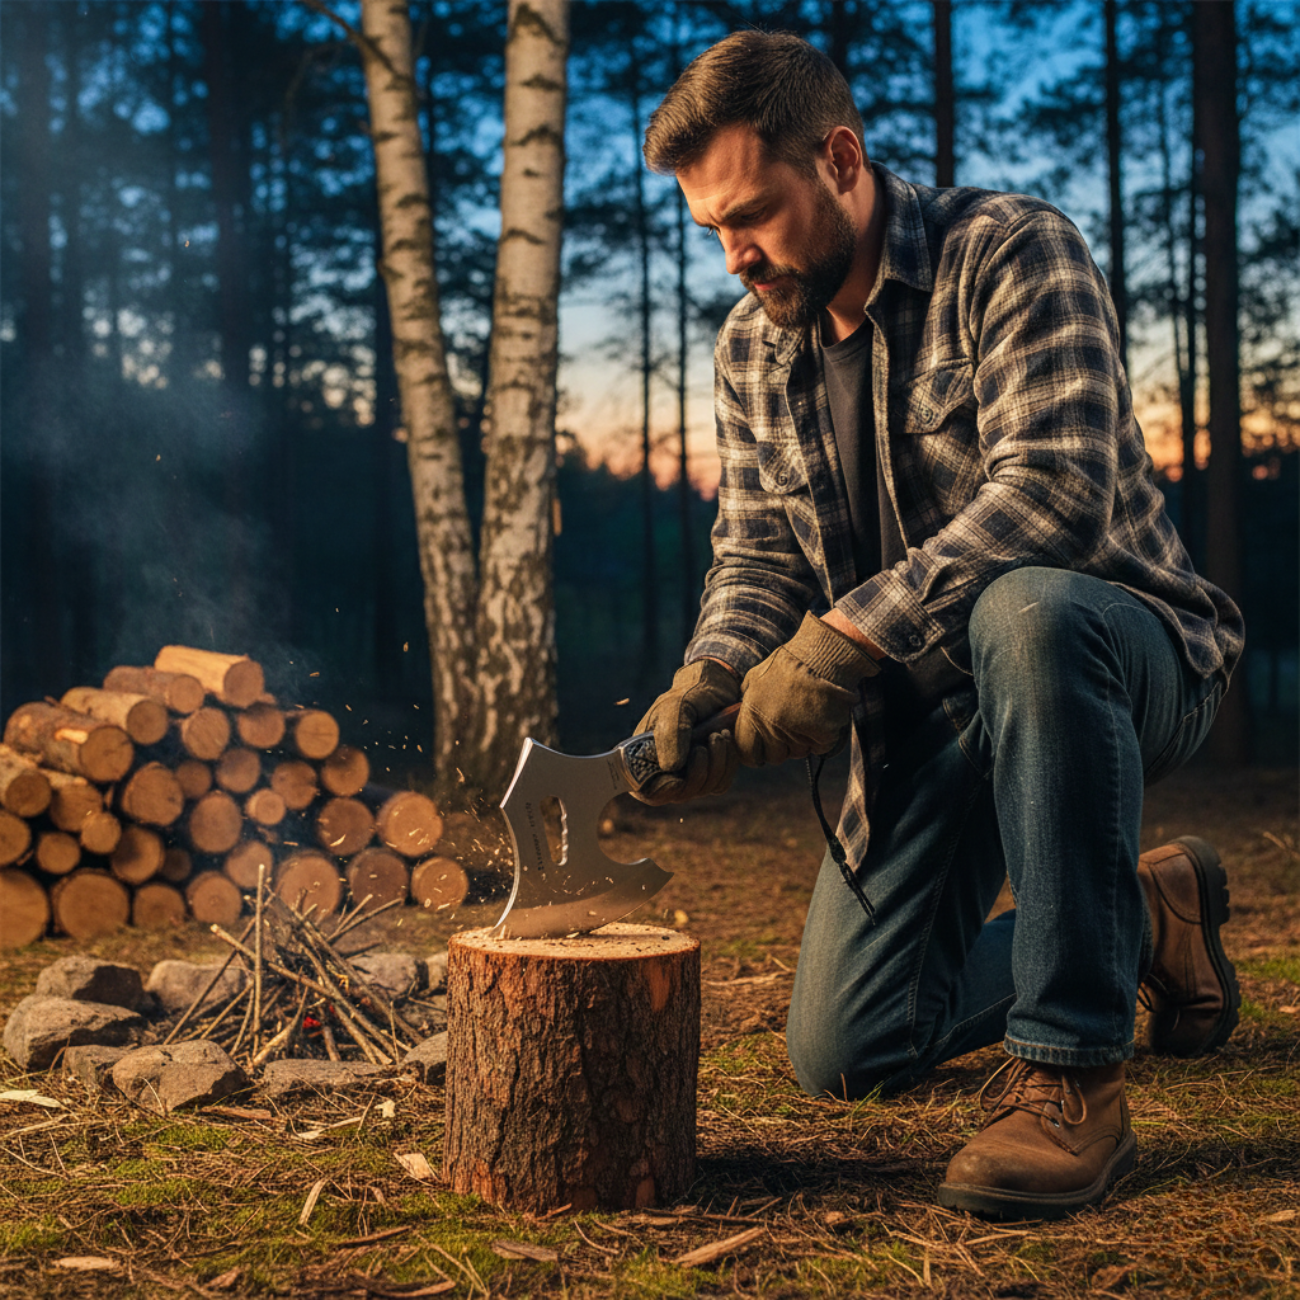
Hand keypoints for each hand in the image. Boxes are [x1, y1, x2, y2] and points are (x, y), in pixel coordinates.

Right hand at [632, 660, 741, 804]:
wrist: (716, 687)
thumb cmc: (688, 694)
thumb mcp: (675, 706)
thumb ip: (670, 734)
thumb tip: (670, 768)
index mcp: (644, 755)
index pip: (646, 790)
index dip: (663, 790)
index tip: (679, 778)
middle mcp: (664, 769)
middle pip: (679, 793)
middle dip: (698, 769)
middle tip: (710, 738)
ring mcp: (688, 773)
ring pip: (702, 789)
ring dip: (716, 763)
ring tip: (719, 734)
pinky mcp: (710, 773)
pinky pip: (720, 784)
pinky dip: (727, 764)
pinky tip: (726, 741)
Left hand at [734, 613, 879, 765]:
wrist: (822, 654)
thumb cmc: (788, 664)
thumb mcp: (755, 677)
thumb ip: (746, 700)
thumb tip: (738, 716)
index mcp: (753, 713)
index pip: (746, 752)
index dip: (754, 753)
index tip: (762, 749)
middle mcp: (773, 726)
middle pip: (774, 757)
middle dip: (781, 747)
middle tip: (791, 728)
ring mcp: (798, 732)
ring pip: (798, 753)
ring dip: (803, 741)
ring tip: (807, 717)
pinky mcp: (822, 734)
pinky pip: (820, 748)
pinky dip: (822, 738)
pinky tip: (822, 718)